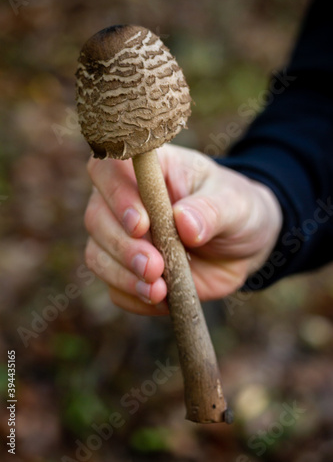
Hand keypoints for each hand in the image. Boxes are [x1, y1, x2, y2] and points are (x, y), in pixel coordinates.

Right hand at [84, 145, 282, 314]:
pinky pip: (115, 288)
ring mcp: (122, 237)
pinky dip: (132, 297)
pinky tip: (160, 299)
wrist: (243, 244)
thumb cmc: (236, 209)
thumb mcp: (234, 203)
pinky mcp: (128, 271)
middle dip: (122, 246)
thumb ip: (211, 210)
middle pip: (97, 217)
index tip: (141, 224)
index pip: (110, 169)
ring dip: (123, 275)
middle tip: (154, 266)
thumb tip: (185, 224)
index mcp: (149, 170)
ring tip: (158, 290)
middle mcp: (125, 201)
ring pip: (98, 255)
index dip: (117, 194)